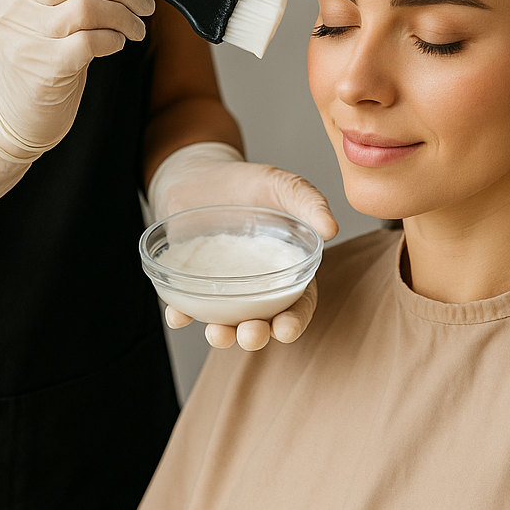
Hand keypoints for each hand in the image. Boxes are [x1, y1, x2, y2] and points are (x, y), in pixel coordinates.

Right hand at [0, 0, 154, 158]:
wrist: (14, 114)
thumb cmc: (40, 56)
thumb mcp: (44, 11)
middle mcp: (15, 5)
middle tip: (145, 3)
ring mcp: (27, 36)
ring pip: (88, 7)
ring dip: (125, 16)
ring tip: (136, 28)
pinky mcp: (45, 67)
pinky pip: (91, 41)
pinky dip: (113, 39)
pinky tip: (116, 44)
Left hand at [150, 142, 337, 349]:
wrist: (198, 173)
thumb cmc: (247, 183)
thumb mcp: (281, 186)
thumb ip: (309, 203)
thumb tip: (331, 228)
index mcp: (285, 270)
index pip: (296, 304)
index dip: (295, 320)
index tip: (287, 328)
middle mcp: (255, 288)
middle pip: (261, 322)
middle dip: (257, 335)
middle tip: (251, 335)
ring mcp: (222, 290)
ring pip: (225, 322)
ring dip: (222, 336)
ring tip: (218, 334)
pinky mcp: (189, 285)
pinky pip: (185, 306)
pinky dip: (181, 315)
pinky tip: (178, 316)